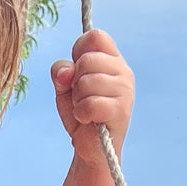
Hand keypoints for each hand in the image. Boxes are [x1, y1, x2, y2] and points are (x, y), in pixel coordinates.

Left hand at [51, 29, 132, 168]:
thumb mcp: (65, 87)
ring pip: (87, 82)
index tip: (76, 71)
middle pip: (87, 59)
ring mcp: (125, 91)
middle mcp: (123, 72)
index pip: (96, 36)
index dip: (79, 50)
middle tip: (82, 97)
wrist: (90, 148)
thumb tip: (66, 72)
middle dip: (75, 81)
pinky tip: (88, 119)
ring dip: (78, 99)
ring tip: (85, 109)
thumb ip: (61, 71)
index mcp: (112, 60)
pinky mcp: (121, 111)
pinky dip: (81, 113)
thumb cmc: (81, 113)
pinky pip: (90, 103)